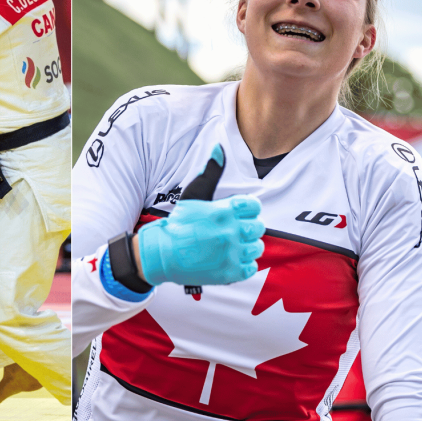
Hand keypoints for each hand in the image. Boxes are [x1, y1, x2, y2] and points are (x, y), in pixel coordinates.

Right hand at [137, 145, 265, 286]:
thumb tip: (219, 147)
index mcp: (224, 211)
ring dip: (247, 245)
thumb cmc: (179, 223)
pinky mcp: (230, 273)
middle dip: (247, 227)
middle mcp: (230, 232)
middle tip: (231, 230)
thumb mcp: (194, 194)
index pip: (254, 207)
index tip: (236, 213)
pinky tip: (229, 257)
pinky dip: (243, 263)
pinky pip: (251, 266)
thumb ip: (211, 171)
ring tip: (230, 244)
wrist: (163, 254)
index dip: (246, 209)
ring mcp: (231, 254)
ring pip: (257, 247)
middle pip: (258, 227)